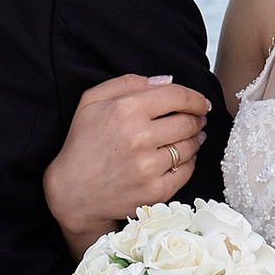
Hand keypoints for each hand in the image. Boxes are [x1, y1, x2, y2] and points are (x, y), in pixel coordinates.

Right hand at [45, 75, 210, 254]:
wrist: (73, 193)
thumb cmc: (82, 144)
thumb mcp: (92, 101)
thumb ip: (128, 83)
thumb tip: (166, 81)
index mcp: (127, 110)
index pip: (177, 96)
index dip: (196, 98)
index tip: (202, 103)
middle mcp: (140, 137)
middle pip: (188, 122)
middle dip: (197, 119)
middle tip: (196, 120)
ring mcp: (149, 166)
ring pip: (190, 146)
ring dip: (194, 140)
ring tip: (191, 138)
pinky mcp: (155, 190)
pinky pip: (187, 171)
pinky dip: (188, 163)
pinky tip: (181, 158)